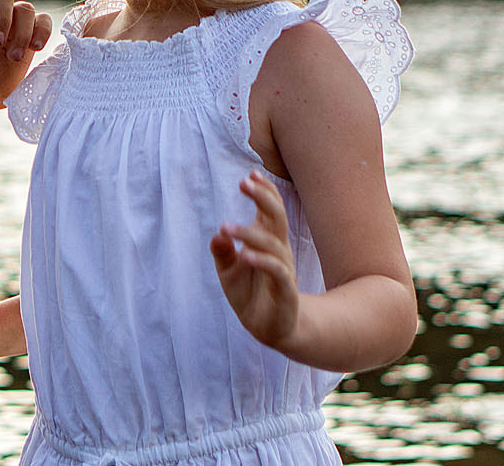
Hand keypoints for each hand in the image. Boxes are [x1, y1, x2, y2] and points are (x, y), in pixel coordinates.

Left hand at [210, 171, 299, 349]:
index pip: (270, 209)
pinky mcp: (286, 290)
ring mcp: (284, 268)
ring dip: (249, 233)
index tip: (250, 173)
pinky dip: (262, 261)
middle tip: (244, 182)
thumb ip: (222, 252)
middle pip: (277, 216)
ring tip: (225, 227)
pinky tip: (246, 256)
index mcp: (267, 240)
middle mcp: (279, 249)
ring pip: (273, 243)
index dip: (264, 190)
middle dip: (263, 197)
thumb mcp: (228, 272)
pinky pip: (277, 271)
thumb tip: (217, 234)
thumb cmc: (250, 294)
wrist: (270, 329)